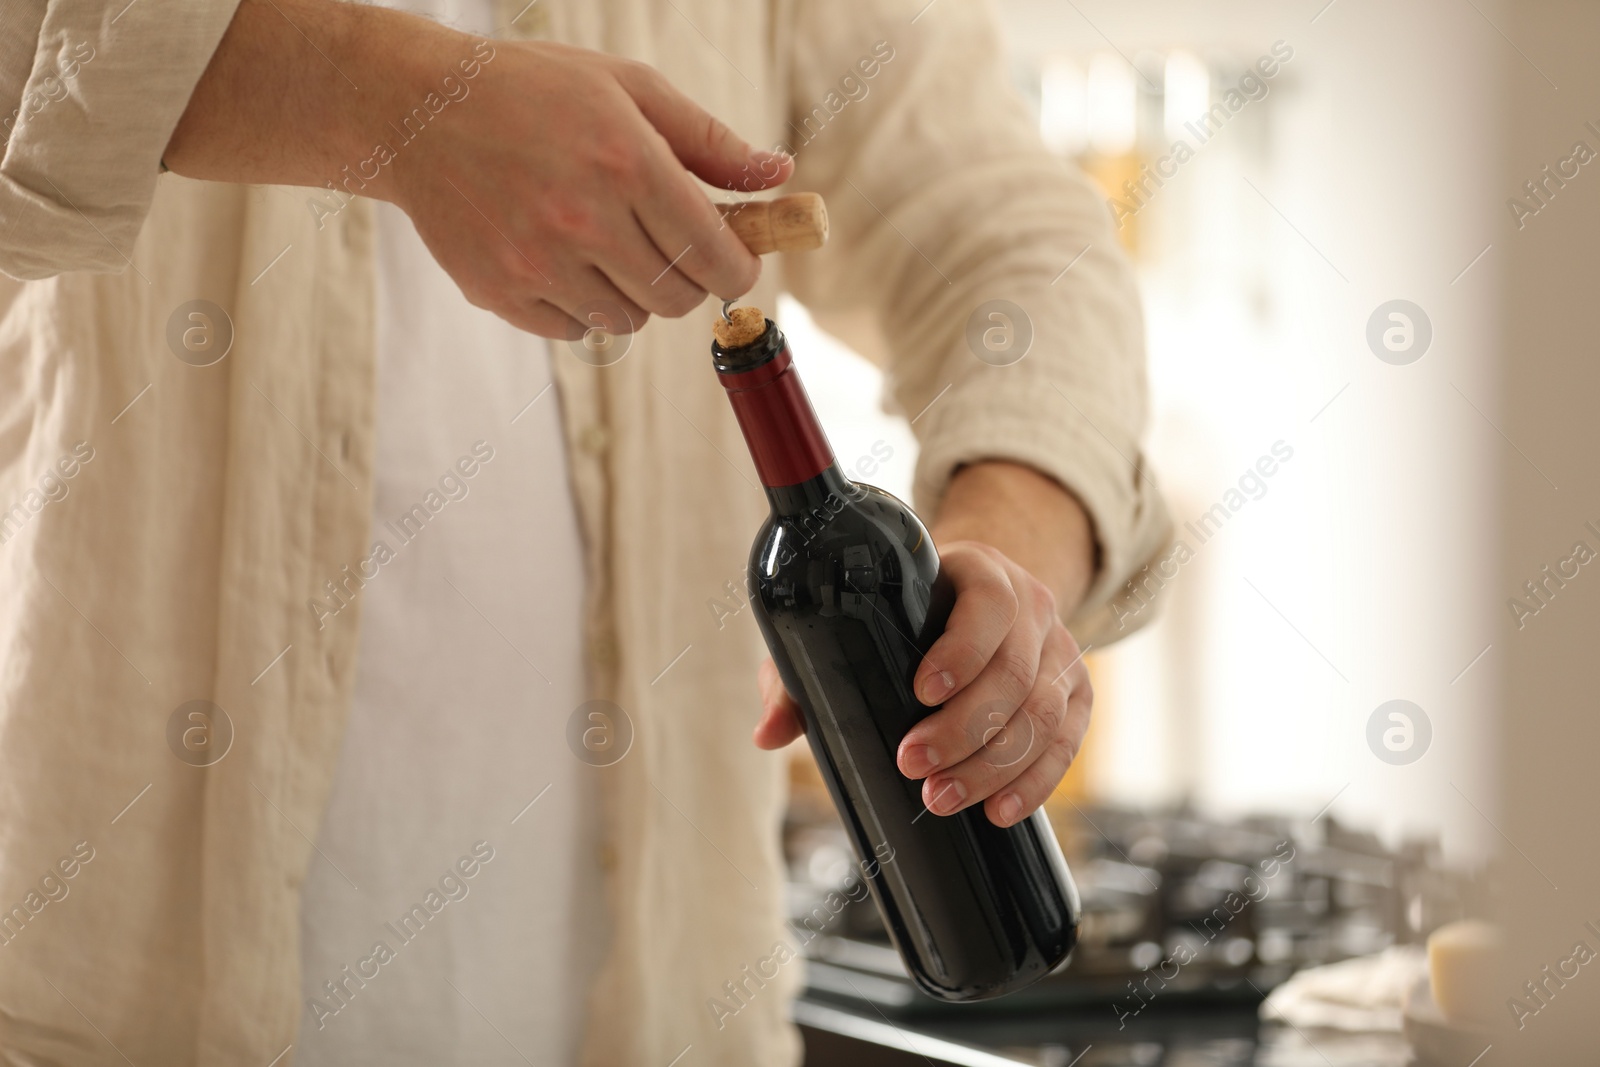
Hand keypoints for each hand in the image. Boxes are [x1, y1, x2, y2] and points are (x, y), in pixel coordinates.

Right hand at [385, 40, 792, 337]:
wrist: (419, 111)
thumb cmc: (532, 91)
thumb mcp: (628, 88)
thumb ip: (709, 141)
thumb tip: (778, 176)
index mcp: (627, 162)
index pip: (716, 256)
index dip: (739, 270)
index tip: (736, 262)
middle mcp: (584, 219)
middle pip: (677, 300)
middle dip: (687, 281)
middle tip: (665, 247)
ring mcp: (537, 263)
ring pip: (628, 321)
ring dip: (631, 294)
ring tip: (603, 243)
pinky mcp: (500, 292)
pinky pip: (574, 329)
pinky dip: (580, 305)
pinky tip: (559, 257)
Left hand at [753, 461, 1096, 827]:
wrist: (979, 599)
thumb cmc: (904, 612)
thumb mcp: (853, 623)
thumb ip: (803, 671)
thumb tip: (769, 733)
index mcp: (981, 572)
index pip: (987, 606)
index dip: (960, 652)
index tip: (919, 693)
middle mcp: (1032, 606)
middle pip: (1015, 674)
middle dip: (964, 729)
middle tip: (915, 767)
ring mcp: (1061, 651)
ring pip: (1044, 714)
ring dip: (994, 766)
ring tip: (943, 800)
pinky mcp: (1076, 693)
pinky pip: (1068, 741)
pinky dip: (1037, 781)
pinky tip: (1000, 810)